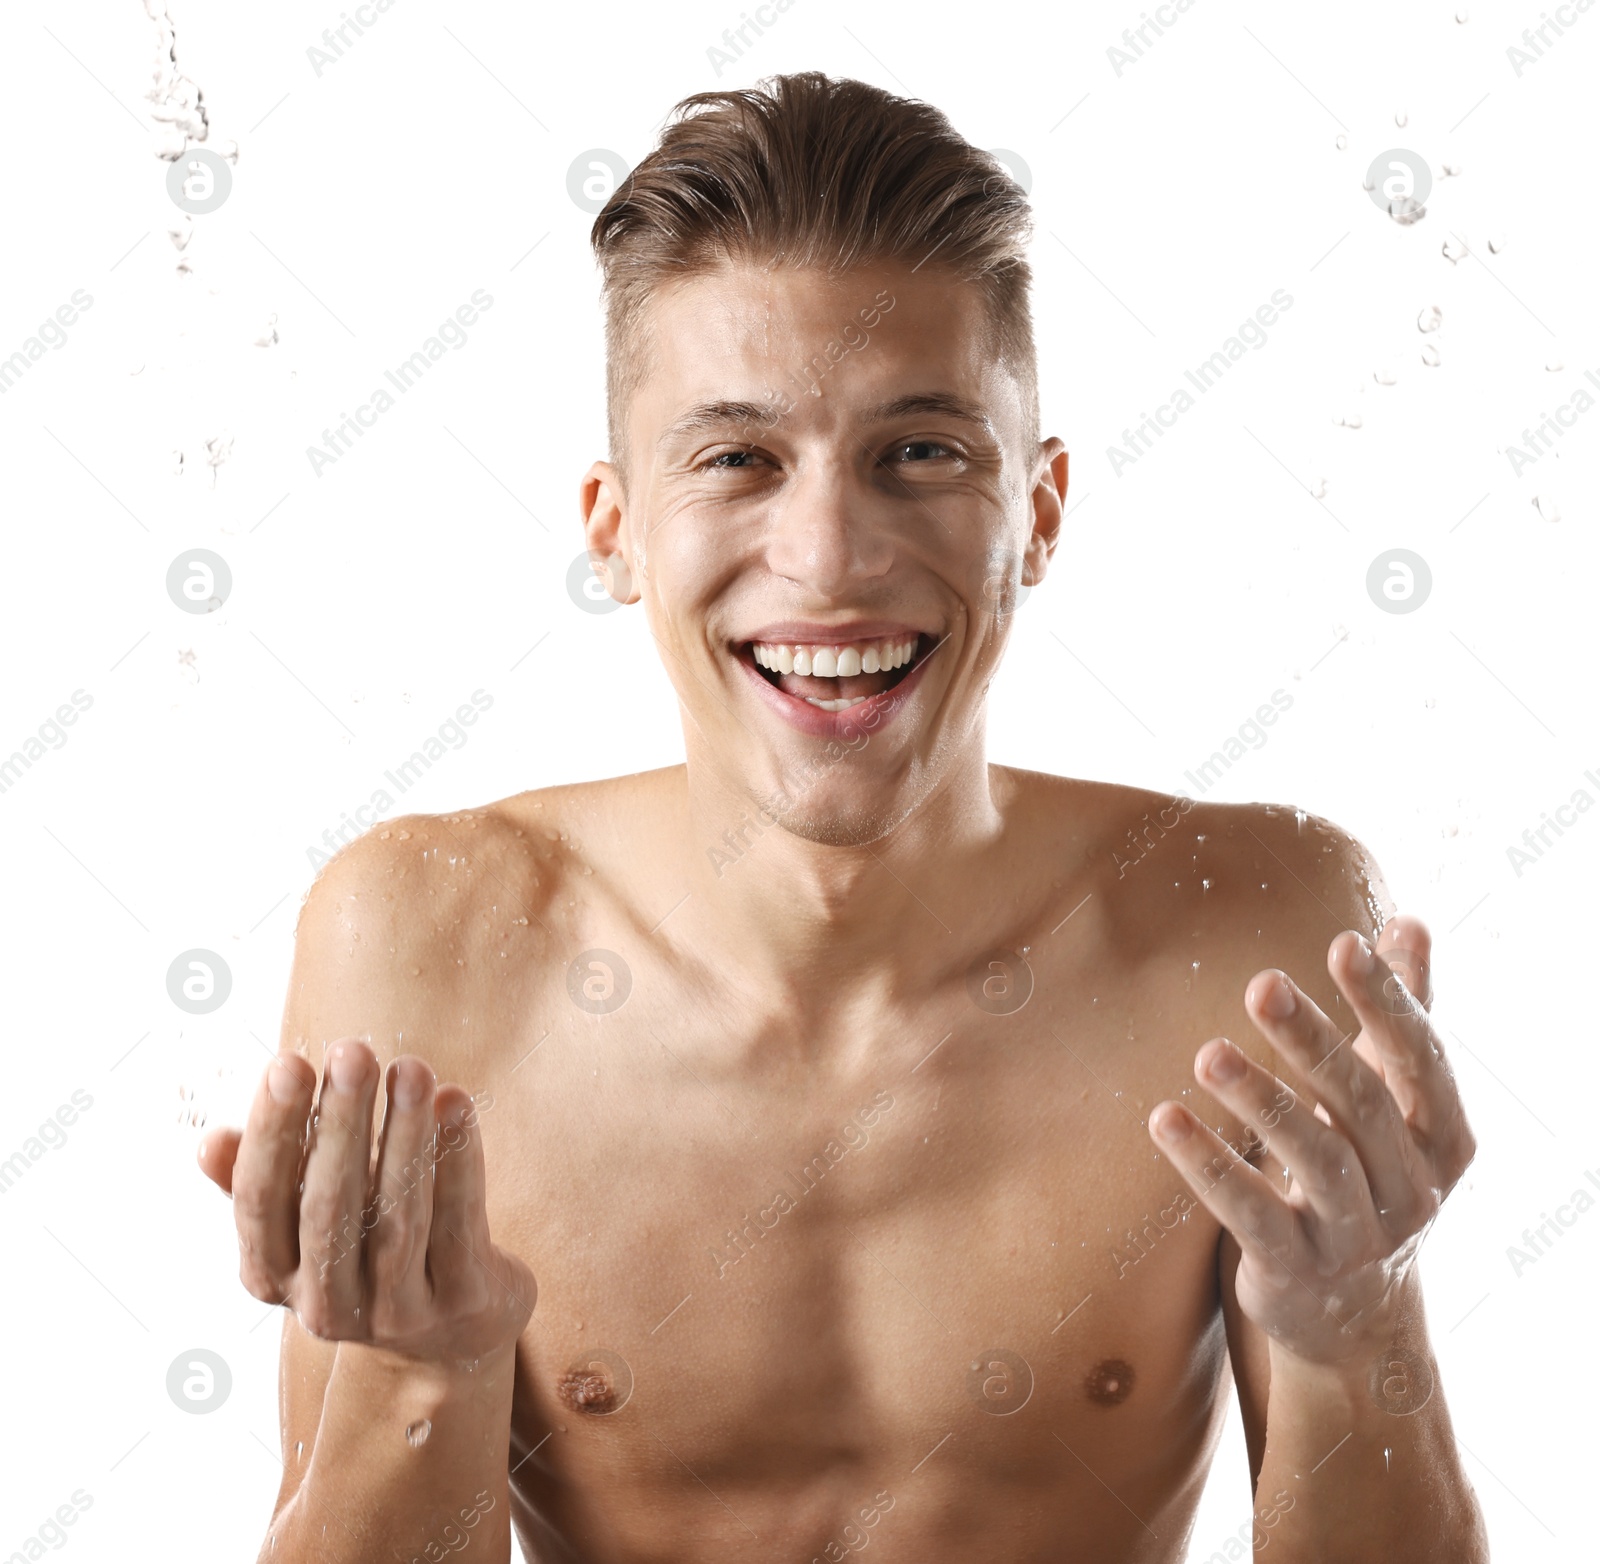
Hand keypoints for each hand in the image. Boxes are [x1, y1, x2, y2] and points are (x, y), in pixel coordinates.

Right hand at [197, 1039, 535, 1363]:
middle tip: (352, 1051)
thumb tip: (209, 1142)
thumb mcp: (306, 1220)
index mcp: (273, 1276)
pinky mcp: (461, 1302)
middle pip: (327, 1209)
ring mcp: (396, 1311)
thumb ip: (265, 1179)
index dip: (270, 1133)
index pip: (259, 1202)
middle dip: (340, 1124)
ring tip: (412, 1069)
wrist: (450, 1334)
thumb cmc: (364, 1247)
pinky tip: (457, 1105)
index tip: (286, 1061)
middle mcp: (326, 1305)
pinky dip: (459, 1163)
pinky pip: (459, 1225)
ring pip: (397, 1219)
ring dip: (404, 1136)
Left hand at [1147, 914, 1475, 1364]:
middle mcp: (1410, 1191)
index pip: (1422, 1061)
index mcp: (1442, 1141)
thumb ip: (1400, 1014)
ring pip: (1313, 1159)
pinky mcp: (1294, 1269)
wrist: (1353, 1317)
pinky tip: (1163, 1119)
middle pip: (1362, 1105)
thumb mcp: (1391, 1102)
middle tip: (1261, 984)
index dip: (1389, 1003)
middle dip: (1313, 1041)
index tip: (1347, 943)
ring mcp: (1355, 1236)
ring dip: (1260, 1100)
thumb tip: (1409, 922)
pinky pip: (1250, 1213)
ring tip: (1208, 1054)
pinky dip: (1208, 1165)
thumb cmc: (1367, 1174)